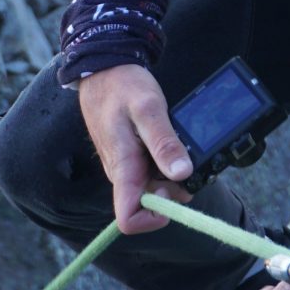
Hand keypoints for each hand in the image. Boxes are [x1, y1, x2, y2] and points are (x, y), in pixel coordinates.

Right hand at [76, 65, 191, 234]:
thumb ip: (163, 142)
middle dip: (173, 191)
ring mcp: (126, 167)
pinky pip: (151, 172)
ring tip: (180, 146)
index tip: (173, 190)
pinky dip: (166, 163)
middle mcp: (123, 174)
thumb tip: (182, 174)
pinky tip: (172, 142)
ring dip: (172, 176)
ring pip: (152, 189)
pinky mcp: (131, 157)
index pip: (129, 220)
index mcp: (123, 169)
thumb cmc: (122, 86)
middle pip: (148, 206)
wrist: (103, 69)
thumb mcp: (148, 108)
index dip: (154, 218)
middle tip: (186, 159)